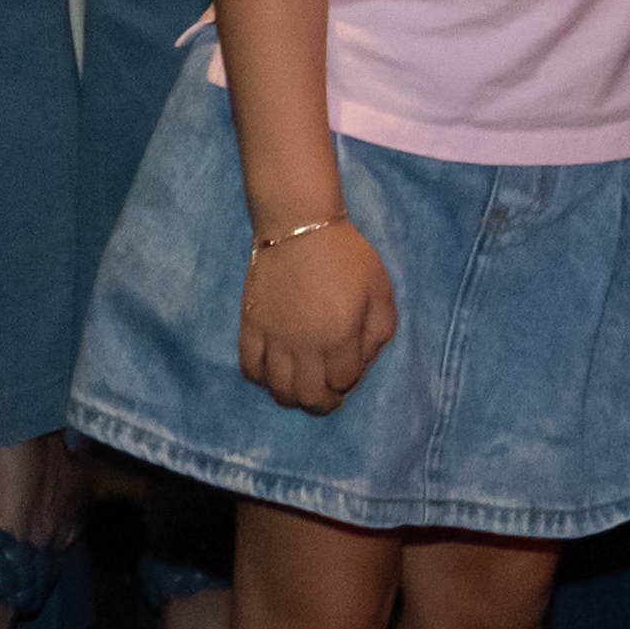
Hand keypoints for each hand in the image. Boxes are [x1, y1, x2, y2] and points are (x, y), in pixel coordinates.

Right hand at [239, 219, 396, 413]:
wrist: (298, 225)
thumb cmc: (345, 255)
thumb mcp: (380, 289)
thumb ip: (380, 331)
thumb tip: (362, 363)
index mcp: (339, 336)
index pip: (342, 383)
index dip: (348, 383)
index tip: (349, 373)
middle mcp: (304, 345)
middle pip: (308, 397)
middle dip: (322, 403)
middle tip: (327, 396)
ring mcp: (274, 338)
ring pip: (278, 390)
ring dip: (292, 396)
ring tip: (301, 386)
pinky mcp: (251, 326)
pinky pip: (249, 369)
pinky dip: (261, 378)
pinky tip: (273, 371)